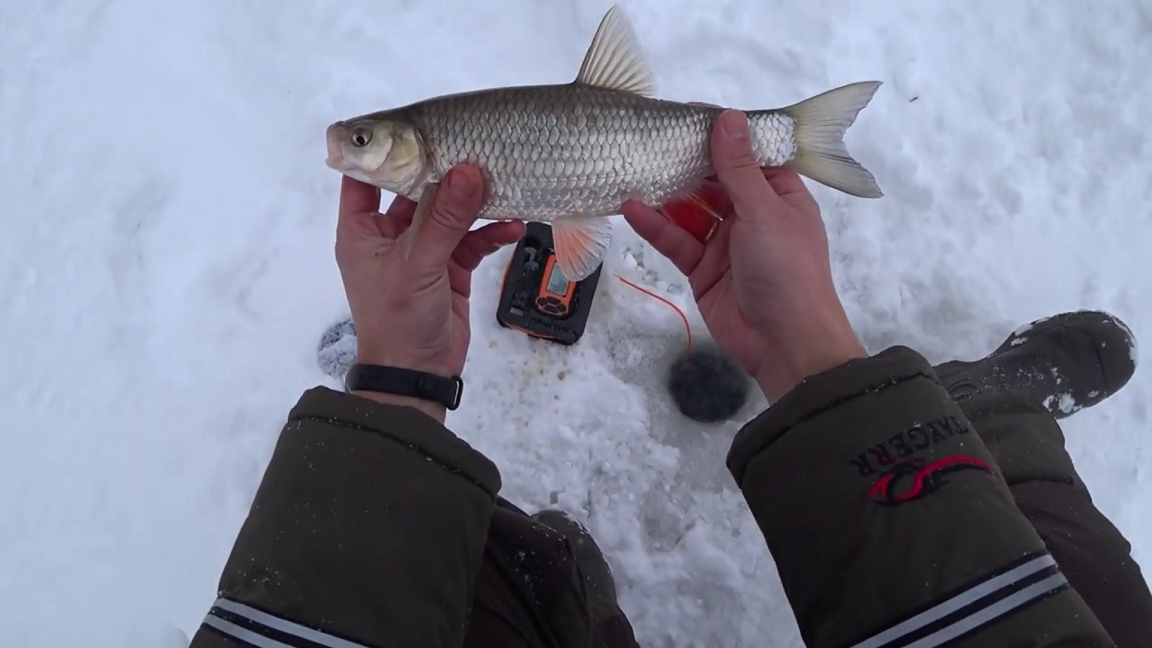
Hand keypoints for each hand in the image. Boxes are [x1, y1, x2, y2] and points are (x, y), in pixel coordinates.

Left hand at [335, 167, 524, 421]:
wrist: (416, 374)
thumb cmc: (398, 319)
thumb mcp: (418, 263)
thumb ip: (445, 217)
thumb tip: (468, 171)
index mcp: (362, 229)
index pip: (364, 177)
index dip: (381, 151)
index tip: (412, 125)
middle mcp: (389, 234)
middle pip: (415, 188)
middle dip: (444, 171)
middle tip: (474, 146)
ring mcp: (422, 250)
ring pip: (449, 213)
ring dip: (474, 202)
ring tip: (502, 181)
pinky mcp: (450, 268)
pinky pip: (472, 240)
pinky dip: (491, 232)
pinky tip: (514, 223)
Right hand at [622, 110, 865, 401]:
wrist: (785, 344)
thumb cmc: (788, 271)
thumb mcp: (764, 212)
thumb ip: (738, 168)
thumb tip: (728, 118)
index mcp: (780, 195)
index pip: (748, 155)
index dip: (720, 135)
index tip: (685, 113)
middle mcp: (753, 214)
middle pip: (714, 180)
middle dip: (685, 162)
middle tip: (648, 138)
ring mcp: (726, 242)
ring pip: (690, 209)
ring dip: (665, 193)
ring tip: (632, 168)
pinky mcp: (702, 268)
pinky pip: (676, 240)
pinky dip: (656, 226)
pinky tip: (632, 208)